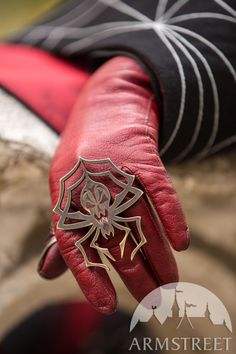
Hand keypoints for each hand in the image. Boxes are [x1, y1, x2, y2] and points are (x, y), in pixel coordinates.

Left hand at [38, 56, 188, 313]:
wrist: (108, 103)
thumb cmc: (85, 154)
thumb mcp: (66, 187)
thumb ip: (63, 229)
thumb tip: (47, 272)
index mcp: (64, 192)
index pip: (73, 243)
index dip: (89, 276)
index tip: (106, 305)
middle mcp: (88, 182)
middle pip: (113, 238)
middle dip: (136, 274)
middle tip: (155, 300)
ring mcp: (116, 168)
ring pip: (141, 221)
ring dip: (158, 255)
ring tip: (171, 280)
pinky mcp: (143, 156)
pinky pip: (161, 192)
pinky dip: (173, 217)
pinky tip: (182, 242)